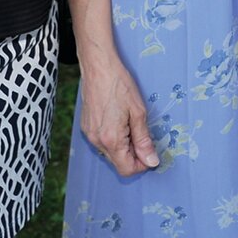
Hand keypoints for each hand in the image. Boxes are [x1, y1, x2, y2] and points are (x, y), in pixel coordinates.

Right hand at [79, 59, 159, 176]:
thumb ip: (144, 140)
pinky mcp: (86, 128)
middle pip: (118, 163)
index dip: (142, 165)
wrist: (99, 68)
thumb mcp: (138, 112)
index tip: (151, 153)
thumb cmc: (120, 85)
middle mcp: (97, 141)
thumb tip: (152, 161)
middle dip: (133, 156)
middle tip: (144, 135)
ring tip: (131, 124)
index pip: (126, 169)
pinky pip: (102, 143)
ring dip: (123, 147)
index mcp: (111, 139)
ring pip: (110, 153)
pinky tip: (120, 121)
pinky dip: (113, 139)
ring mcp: (89, 135)